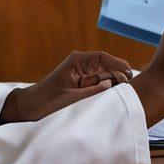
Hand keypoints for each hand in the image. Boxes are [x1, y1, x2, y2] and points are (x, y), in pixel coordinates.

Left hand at [0, 50, 132, 124]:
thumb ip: (92, 90)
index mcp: (77, 61)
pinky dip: (106, 85)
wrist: (32, 105)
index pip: (102, 57)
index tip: (129, 71)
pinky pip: (96, 81)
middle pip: (104, 64)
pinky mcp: (80, 82)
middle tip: (131, 81)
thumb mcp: (72, 97)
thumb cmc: (49, 99)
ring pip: (102, 73)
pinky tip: (115, 90)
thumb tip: (110, 84)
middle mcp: (80, 64)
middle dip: (118, 71)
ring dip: (113, 78)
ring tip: (126, 86)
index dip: (117, 63)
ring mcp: (80, 73)